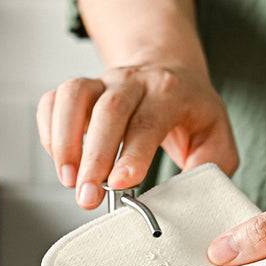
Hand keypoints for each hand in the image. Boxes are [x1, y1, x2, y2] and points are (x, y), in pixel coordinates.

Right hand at [37, 62, 237, 207]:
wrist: (170, 69)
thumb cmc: (191, 109)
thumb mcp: (216, 134)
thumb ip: (211, 165)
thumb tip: (191, 194)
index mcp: (170, 91)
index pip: (148, 121)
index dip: (131, 153)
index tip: (119, 183)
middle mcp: (133, 81)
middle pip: (108, 111)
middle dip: (94, 158)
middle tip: (87, 196)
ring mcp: (102, 81)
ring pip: (74, 95)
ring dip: (65, 140)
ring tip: (68, 178)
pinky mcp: (80, 89)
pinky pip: (53, 101)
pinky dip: (49, 130)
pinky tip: (59, 159)